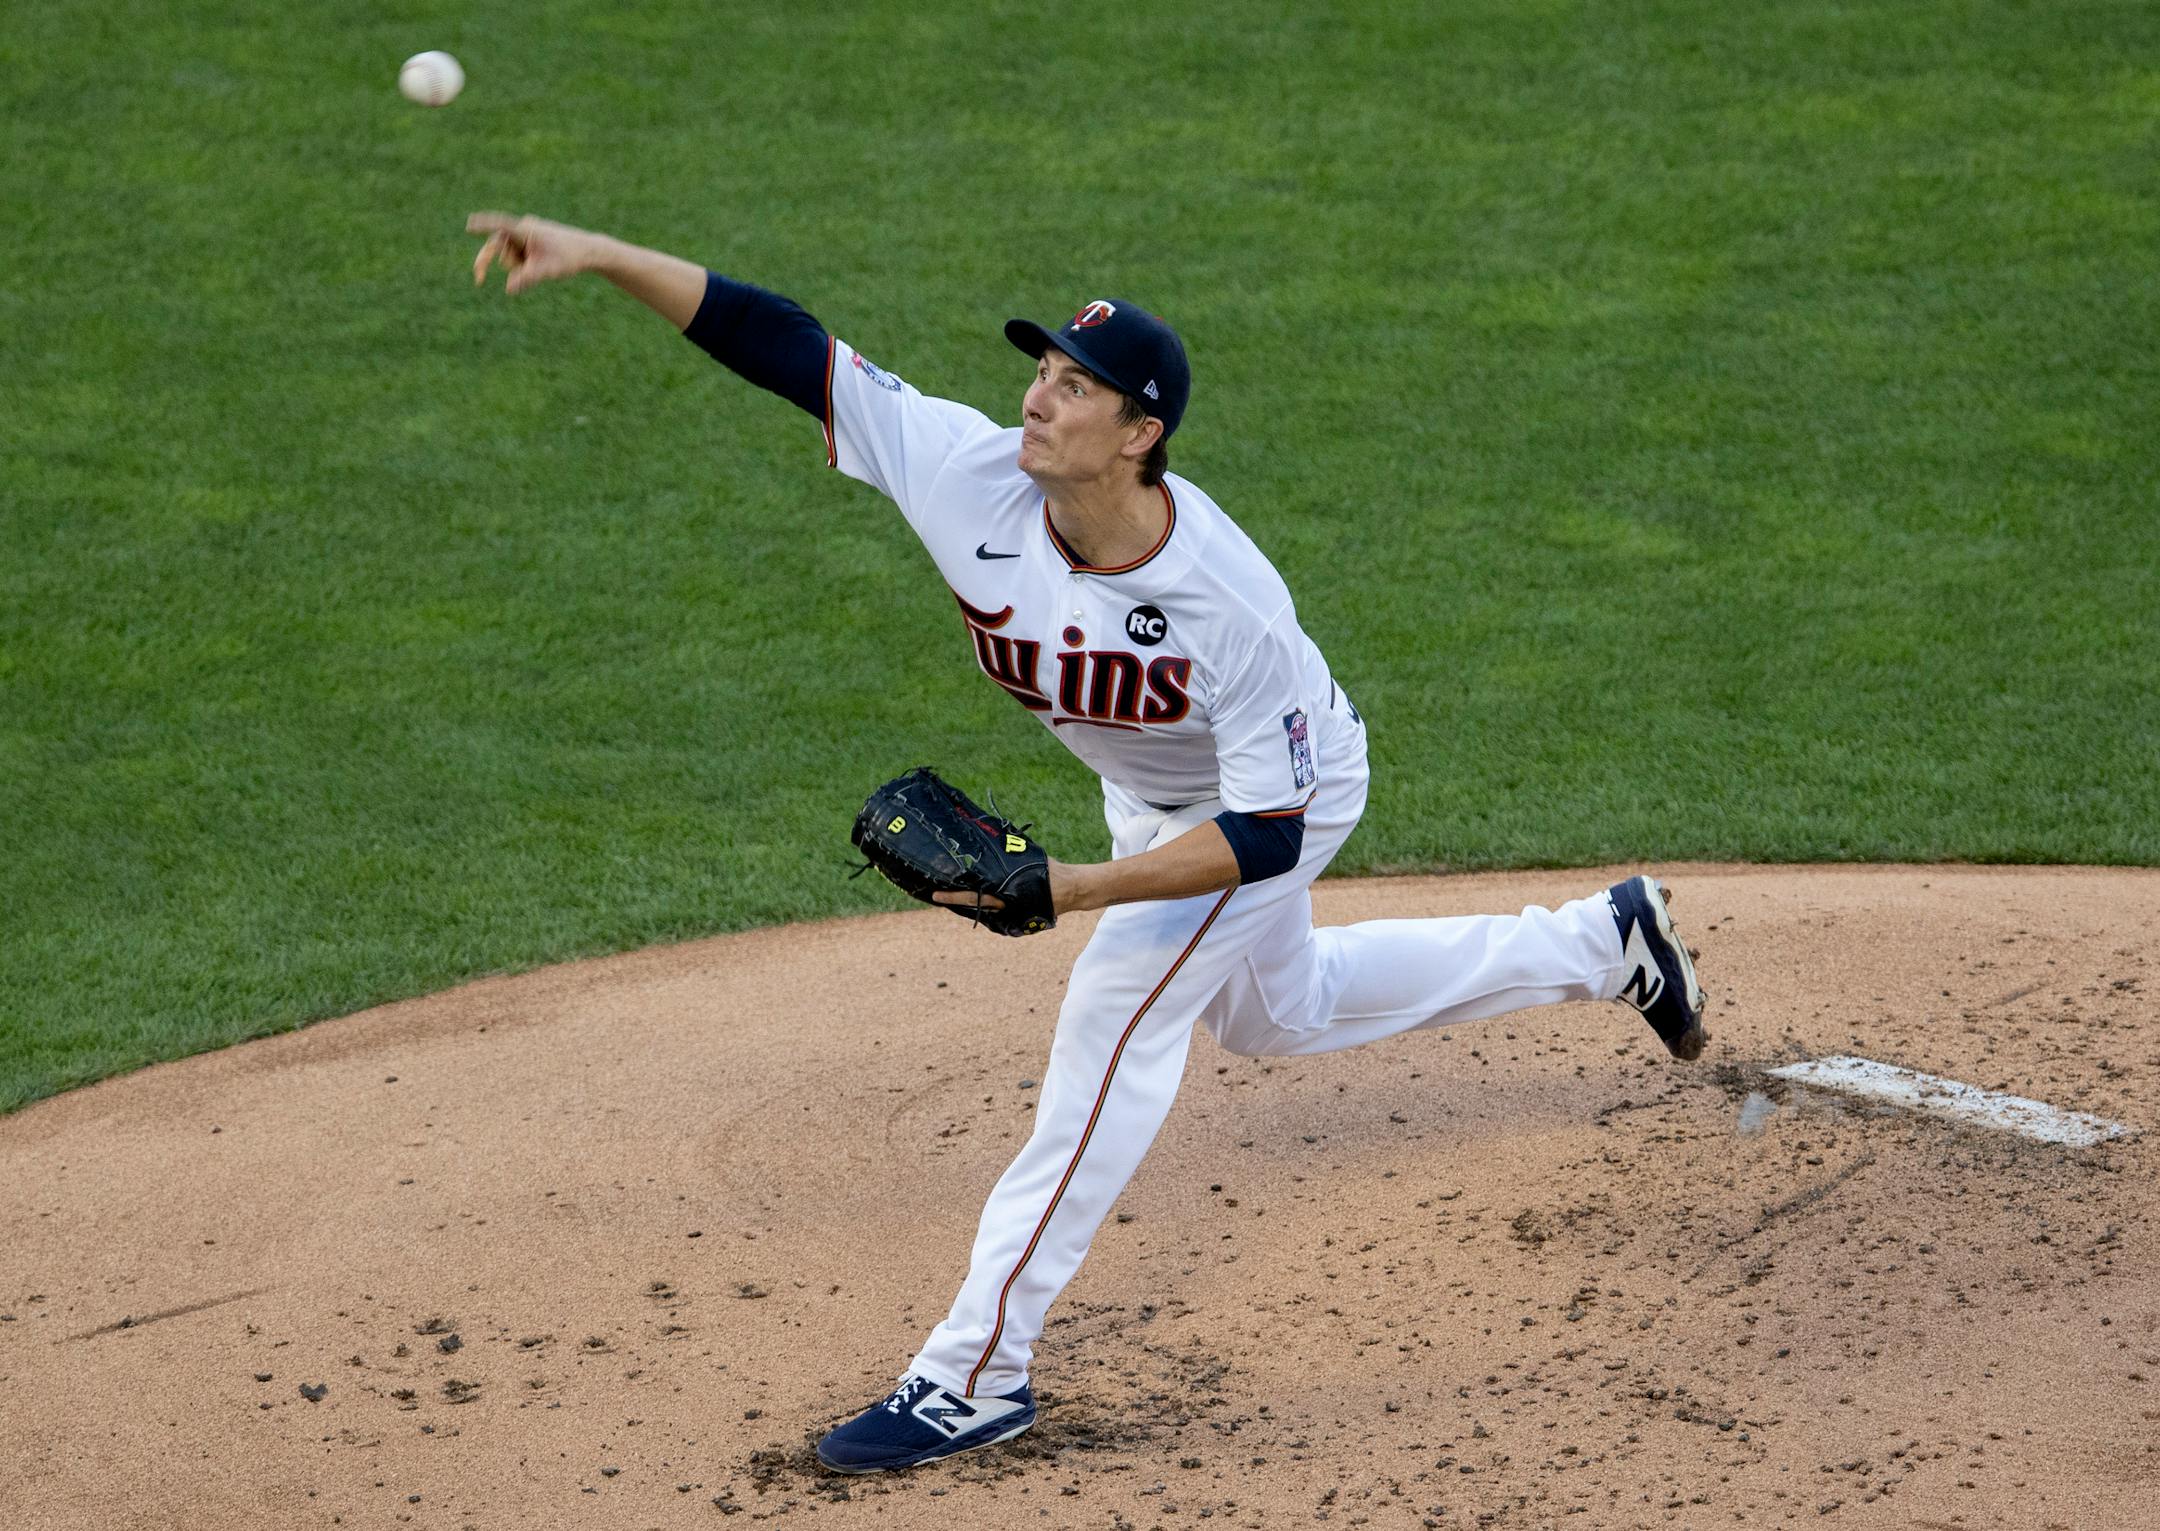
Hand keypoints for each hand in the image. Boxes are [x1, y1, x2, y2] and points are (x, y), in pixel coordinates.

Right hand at [467, 212, 604, 294]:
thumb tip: (509, 289)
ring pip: (509, 253)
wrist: (590, 251)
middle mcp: (524, 226)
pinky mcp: (532, 237)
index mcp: (526, 229)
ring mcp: (528, 231)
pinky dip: (524, 263)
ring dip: (517, 264)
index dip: (484, 225)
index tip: (469, 224)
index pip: (500, 225)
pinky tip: (541, 264)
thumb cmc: (569, 258)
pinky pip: (518, 253)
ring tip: (541, 267)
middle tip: (478, 279)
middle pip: (498, 246)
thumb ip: (526, 279)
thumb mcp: (547, 271)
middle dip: (500, 262)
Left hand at [932, 858, 1092, 915]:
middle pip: (973, 904)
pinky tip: (971, 893)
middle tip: (933, 894)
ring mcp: (1010, 912)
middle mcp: (1005, 906)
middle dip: (954, 898)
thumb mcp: (1029, 858)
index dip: (955, 895)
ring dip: (966, 900)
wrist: (1071, 890)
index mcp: (1007, 893)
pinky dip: (983, 902)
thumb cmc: (1050, 872)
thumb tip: (995, 834)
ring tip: (946, 892)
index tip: (936, 894)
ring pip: (982, 908)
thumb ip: (1012, 852)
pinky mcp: (1015, 915)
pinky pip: (994, 909)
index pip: (976, 896)